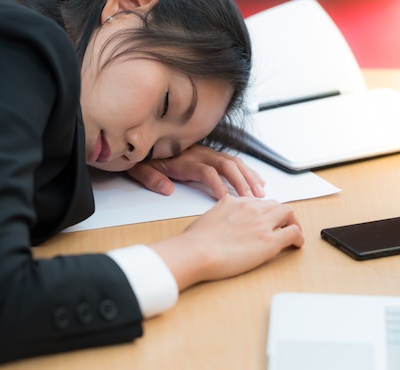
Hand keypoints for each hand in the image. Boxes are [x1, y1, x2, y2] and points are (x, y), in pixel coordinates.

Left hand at [126, 145, 264, 199]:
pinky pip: (233, 159)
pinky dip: (247, 170)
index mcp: (183, 159)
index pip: (206, 171)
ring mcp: (206, 152)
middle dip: (241, 182)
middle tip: (252, 199)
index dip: (217, 184)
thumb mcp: (139, 168)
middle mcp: (198, 153)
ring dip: (248, 176)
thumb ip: (152, 178)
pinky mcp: (210, 153)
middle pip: (226, 165)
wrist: (142, 139)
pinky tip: (256, 180)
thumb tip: (167, 189)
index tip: (226, 200)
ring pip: (233, 161)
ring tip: (260, 192)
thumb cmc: (143, 157)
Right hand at [149, 195, 304, 289]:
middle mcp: (251, 207)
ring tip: (293, 232)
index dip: (264, 211)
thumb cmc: (195, 241)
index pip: (257, 201)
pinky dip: (298, 237)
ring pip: (288, 213)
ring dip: (292, 222)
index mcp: (234, 201)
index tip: (264, 218)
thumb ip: (220, 217)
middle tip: (282, 225)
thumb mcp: (207, 219)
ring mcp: (262, 223)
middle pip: (275, 204)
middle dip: (281, 214)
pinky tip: (296, 244)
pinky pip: (293, 232)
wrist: (197, 251)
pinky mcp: (270, 240)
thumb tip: (220, 225)